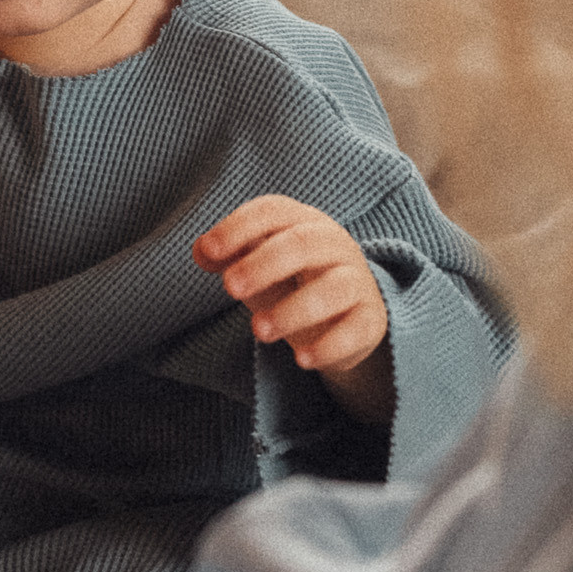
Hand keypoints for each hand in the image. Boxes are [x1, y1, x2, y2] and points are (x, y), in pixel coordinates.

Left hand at [195, 194, 392, 420]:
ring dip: (293, 310)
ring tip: (258, 331)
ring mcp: (356, 282)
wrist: (346, 317)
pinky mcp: (370, 320)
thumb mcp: (256, 267)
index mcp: (302, 222)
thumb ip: (230, 256)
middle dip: (264, 264)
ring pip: (332, 289)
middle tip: (230, 287)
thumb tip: (201, 252)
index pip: (273, 212)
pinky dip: (329, 346)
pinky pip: (354, 330)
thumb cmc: (292, 282)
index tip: (210, 250)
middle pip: (303, 244)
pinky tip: (301, 359)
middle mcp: (334, 245)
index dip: (239, 227)